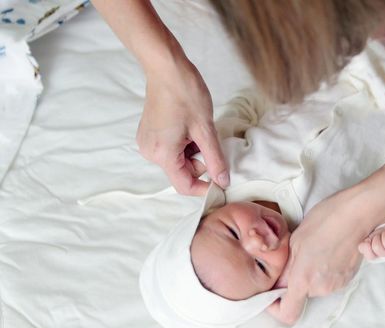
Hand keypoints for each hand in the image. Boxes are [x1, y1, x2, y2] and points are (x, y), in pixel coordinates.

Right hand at [136, 59, 228, 194]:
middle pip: (182, 172)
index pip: (184, 186)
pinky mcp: (149, 134)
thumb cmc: (185, 94)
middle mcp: (151, 153)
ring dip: (193, 150)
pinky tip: (188, 125)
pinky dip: (185, 143)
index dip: (205, 188)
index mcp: (163, 154)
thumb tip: (224, 181)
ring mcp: (148, 143)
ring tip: (197, 127)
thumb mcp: (206, 129)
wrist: (166, 68)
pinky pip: (171, 149)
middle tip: (209, 138)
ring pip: (178, 160)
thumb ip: (215, 159)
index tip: (222, 182)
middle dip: (200, 161)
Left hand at [275, 188, 377, 324]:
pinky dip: (325, 271)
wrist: (357, 214)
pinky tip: (328, 251)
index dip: (275, 307)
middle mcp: (320, 288)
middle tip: (298, 256)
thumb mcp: (295, 240)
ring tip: (316, 250)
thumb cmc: (325, 220)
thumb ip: (286, 267)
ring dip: (311, 274)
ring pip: (315, 287)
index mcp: (302, 279)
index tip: (273, 294)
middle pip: (300, 295)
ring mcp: (336, 285)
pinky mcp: (347, 279)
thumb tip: (279, 281)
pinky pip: (328, 281)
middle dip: (295, 280)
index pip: (287, 313)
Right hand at [358, 223, 384, 260]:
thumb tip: (365, 244)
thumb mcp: (367, 239)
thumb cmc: (377, 233)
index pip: (370, 256)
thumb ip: (363, 245)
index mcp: (374, 254)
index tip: (368, 239)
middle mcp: (384, 254)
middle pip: (377, 247)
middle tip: (378, 234)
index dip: (368, 247)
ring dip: (384, 234)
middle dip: (376, 237)